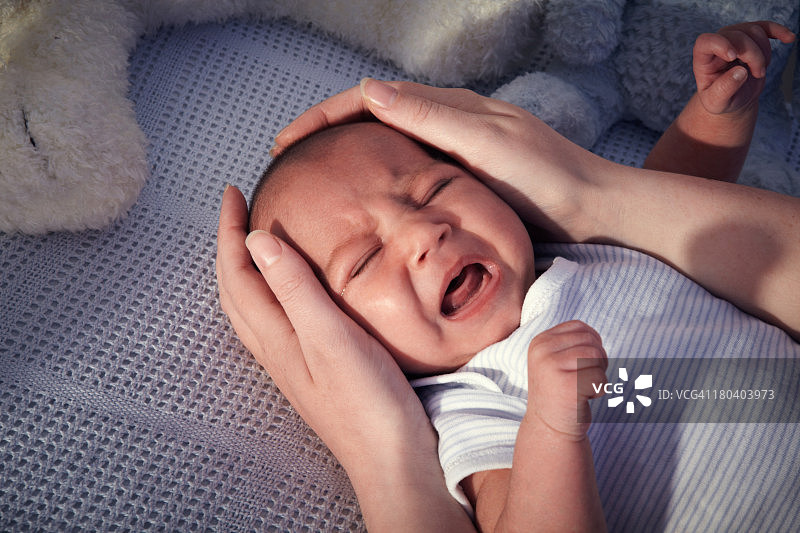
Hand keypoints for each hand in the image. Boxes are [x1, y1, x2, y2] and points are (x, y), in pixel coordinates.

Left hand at [216, 185, 437, 488]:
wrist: (391, 459)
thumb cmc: (367, 402)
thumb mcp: (331, 337)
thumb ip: (296, 288)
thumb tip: (258, 240)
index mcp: (276, 336)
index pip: (237, 273)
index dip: (229, 230)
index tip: (231, 192)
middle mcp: (276, 348)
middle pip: (235, 289)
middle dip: (230, 245)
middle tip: (237, 209)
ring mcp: (292, 361)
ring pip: (252, 306)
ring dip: (245, 269)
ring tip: (254, 241)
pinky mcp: (313, 369)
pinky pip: (274, 319)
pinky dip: (270, 291)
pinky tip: (291, 291)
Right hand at [273, 79, 603, 241]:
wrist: (593, 209)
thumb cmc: (548, 178)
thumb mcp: (488, 144)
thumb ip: (432, 118)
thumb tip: (371, 91)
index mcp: (451, 107)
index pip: (372, 98)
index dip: (326, 116)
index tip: (287, 141)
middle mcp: (449, 122)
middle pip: (374, 115)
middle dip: (328, 130)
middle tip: (288, 157)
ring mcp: (456, 149)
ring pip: (388, 142)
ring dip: (348, 151)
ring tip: (314, 174)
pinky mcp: (464, 176)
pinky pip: (408, 167)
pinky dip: (377, 174)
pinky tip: (367, 195)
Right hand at [525, 321, 607, 439]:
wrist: (549, 428)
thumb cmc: (560, 392)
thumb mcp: (556, 360)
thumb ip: (571, 343)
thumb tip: (594, 335)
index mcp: (540, 341)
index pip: (580, 327)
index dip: (592, 344)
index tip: (582, 365)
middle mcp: (542, 351)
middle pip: (591, 341)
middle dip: (598, 360)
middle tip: (585, 379)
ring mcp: (552, 367)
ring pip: (596, 356)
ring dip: (599, 374)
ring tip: (584, 387)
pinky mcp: (567, 385)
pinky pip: (600, 377)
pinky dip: (600, 389)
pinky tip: (584, 398)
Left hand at [693, 21, 794, 114]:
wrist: (733, 98)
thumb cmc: (720, 100)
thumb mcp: (717, 102)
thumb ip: (724, 89)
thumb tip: (740, 72)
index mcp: (703, 59)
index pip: (706, 41)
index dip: (721, 44)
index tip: (733, 57)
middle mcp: (717, 44)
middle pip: (738, 36)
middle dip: (753, 55)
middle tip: (759, 74)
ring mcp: (735, 38)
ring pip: (754, 31)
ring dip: (763, 52)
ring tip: (759, 70)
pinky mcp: (751, 38)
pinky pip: (765, 28)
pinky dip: (778, 32)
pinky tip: (789, 38)